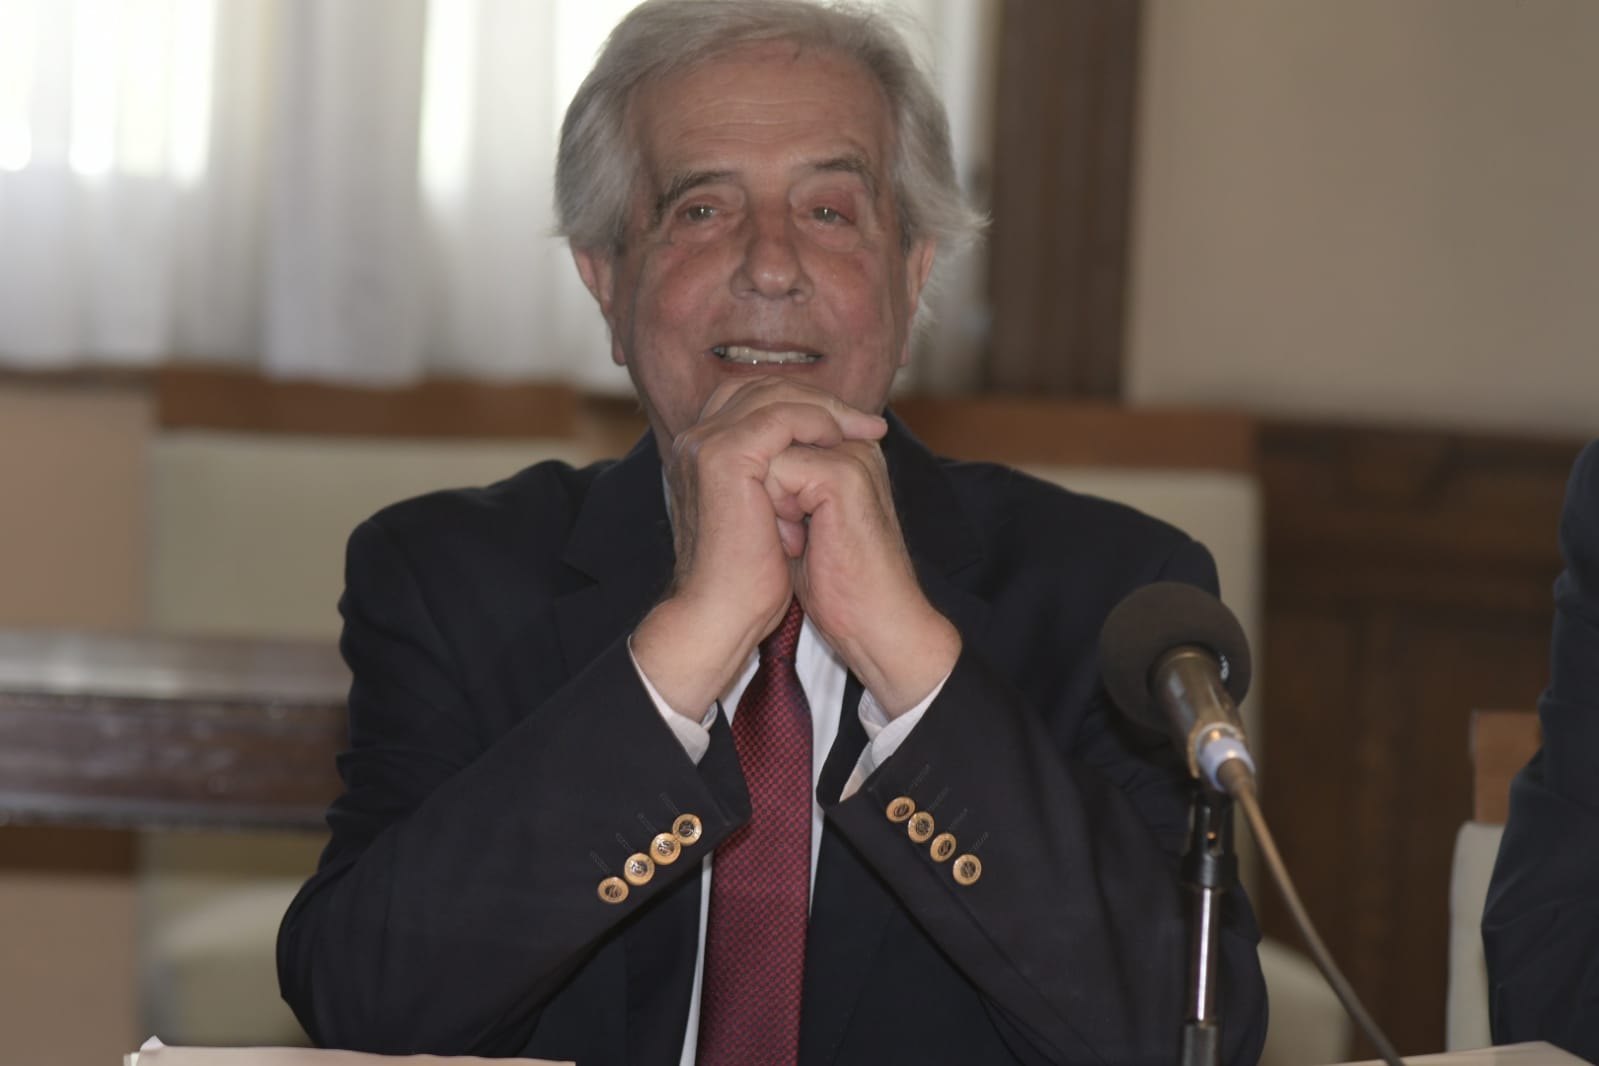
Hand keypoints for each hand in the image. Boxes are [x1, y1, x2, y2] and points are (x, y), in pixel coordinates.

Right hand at [631, 379, 885, 714]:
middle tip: (866, 420)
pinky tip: (842, 440)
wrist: (723, 614)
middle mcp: (694, 440)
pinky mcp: (724, 456)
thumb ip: (777, 478)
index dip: (803, 403)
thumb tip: (816, 455)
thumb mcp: (767, 515)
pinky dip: (817, 421)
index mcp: (700, 452)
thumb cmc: (747, 577)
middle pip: (761, 387)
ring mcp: (705, 444)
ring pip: (772, 394)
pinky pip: (780, 416)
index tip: (852, 424)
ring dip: (825, 407)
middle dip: (819, 398)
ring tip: (864, 429)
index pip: (752, 399)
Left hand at [763, 439, 960, 715]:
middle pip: (769, 432)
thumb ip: (778, 482)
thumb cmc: (836, 586)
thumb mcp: (797, 523)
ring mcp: (851, 456)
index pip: (774, 427)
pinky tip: (798, 542)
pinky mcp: (843, 475)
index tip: (784, 528)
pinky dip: (774, 509)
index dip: (759, 478)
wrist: (875, 625)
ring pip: (768, 448)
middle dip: (760, 484)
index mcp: (846, 450)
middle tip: (787, 534)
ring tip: (795, 540)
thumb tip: (732, 461)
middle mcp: (852, 444)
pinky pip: (776, 468)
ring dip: (765, 498)